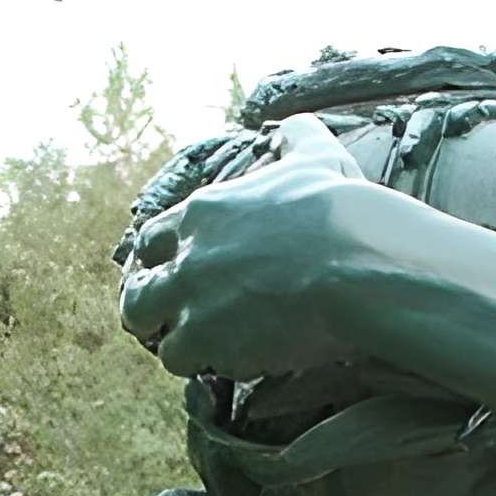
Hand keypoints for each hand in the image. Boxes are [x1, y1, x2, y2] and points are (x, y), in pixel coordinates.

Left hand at [120, 116, 367, 382]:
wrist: (359, 265)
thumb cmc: (341, 212)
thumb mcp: (316, 156)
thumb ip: (297, 138)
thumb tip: (298, 128)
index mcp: (203, 212)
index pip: (151, 241)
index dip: (162, 265)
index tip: (179, 280)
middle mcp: (187, 256)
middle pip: (137, 294)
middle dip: (154, 313)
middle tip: (180, 325)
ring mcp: (194, 302)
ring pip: (159, 338)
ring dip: (183, 347)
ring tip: (213, 351)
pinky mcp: (211, 343)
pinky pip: (189, 365)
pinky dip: (210, 367)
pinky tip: (239, 360)